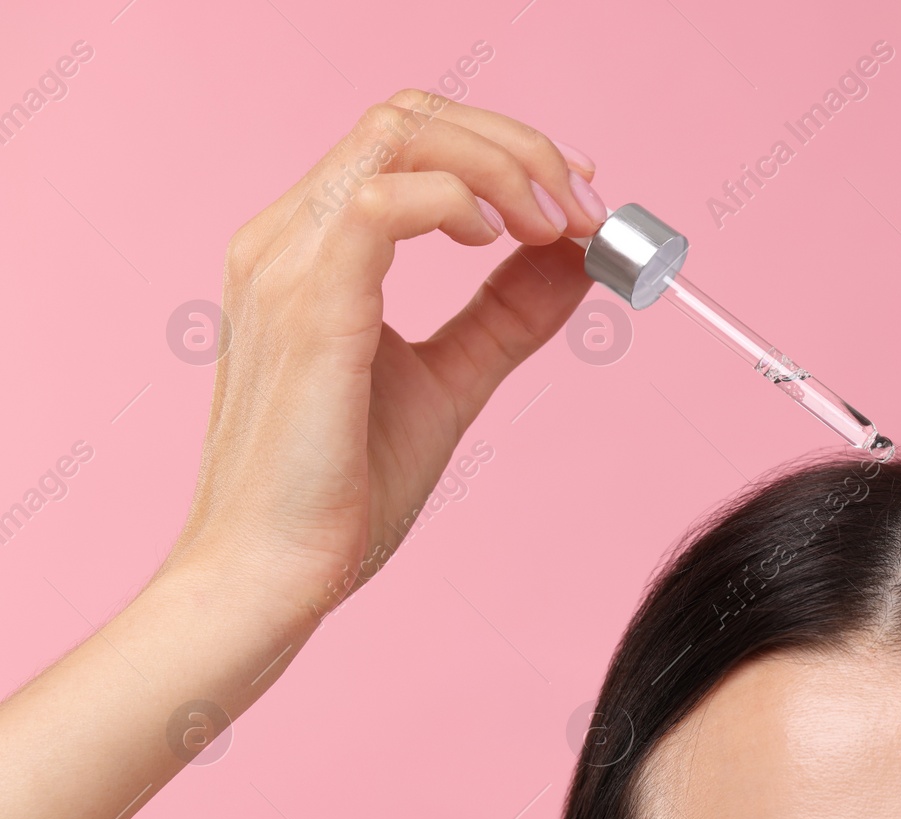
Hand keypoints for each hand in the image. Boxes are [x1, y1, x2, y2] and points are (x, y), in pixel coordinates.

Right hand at [164, 89, 601, 628]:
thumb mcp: (449, 381)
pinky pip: (382, 203)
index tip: (578, 200)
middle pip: (408, 119)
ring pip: (400, 138)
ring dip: (503, 166)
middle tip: (587, 210)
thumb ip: (505, 315)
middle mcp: (285, 239)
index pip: (407, 141)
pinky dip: (460, 201)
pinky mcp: (307, 307)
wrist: (272, 576)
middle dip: (517, 147)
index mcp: (308, 250)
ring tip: (561, 227)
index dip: (502, 148)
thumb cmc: (339, 490)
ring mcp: (287, 266)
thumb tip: (577, 258)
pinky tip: (501, 242)